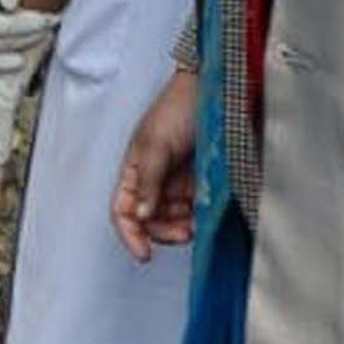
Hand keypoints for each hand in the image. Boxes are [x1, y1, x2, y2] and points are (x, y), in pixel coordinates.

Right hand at [112, 69, 198, 262]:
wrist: (219, 90)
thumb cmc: (180, 107)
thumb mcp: (156, 144)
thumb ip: (147, 181)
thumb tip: (141, 215)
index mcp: (135, 169)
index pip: (123, 210)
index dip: (129, 234)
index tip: (144, 253)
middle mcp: (155, 180)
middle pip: (150, 221)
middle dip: (162, 232)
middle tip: (182, 234)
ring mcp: (180, 183)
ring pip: (175, 219)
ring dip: (183, 228)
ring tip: (196, 225)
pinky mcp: (204, 184)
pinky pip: (198, 210)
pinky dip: (200, 218)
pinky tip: (206, 216)